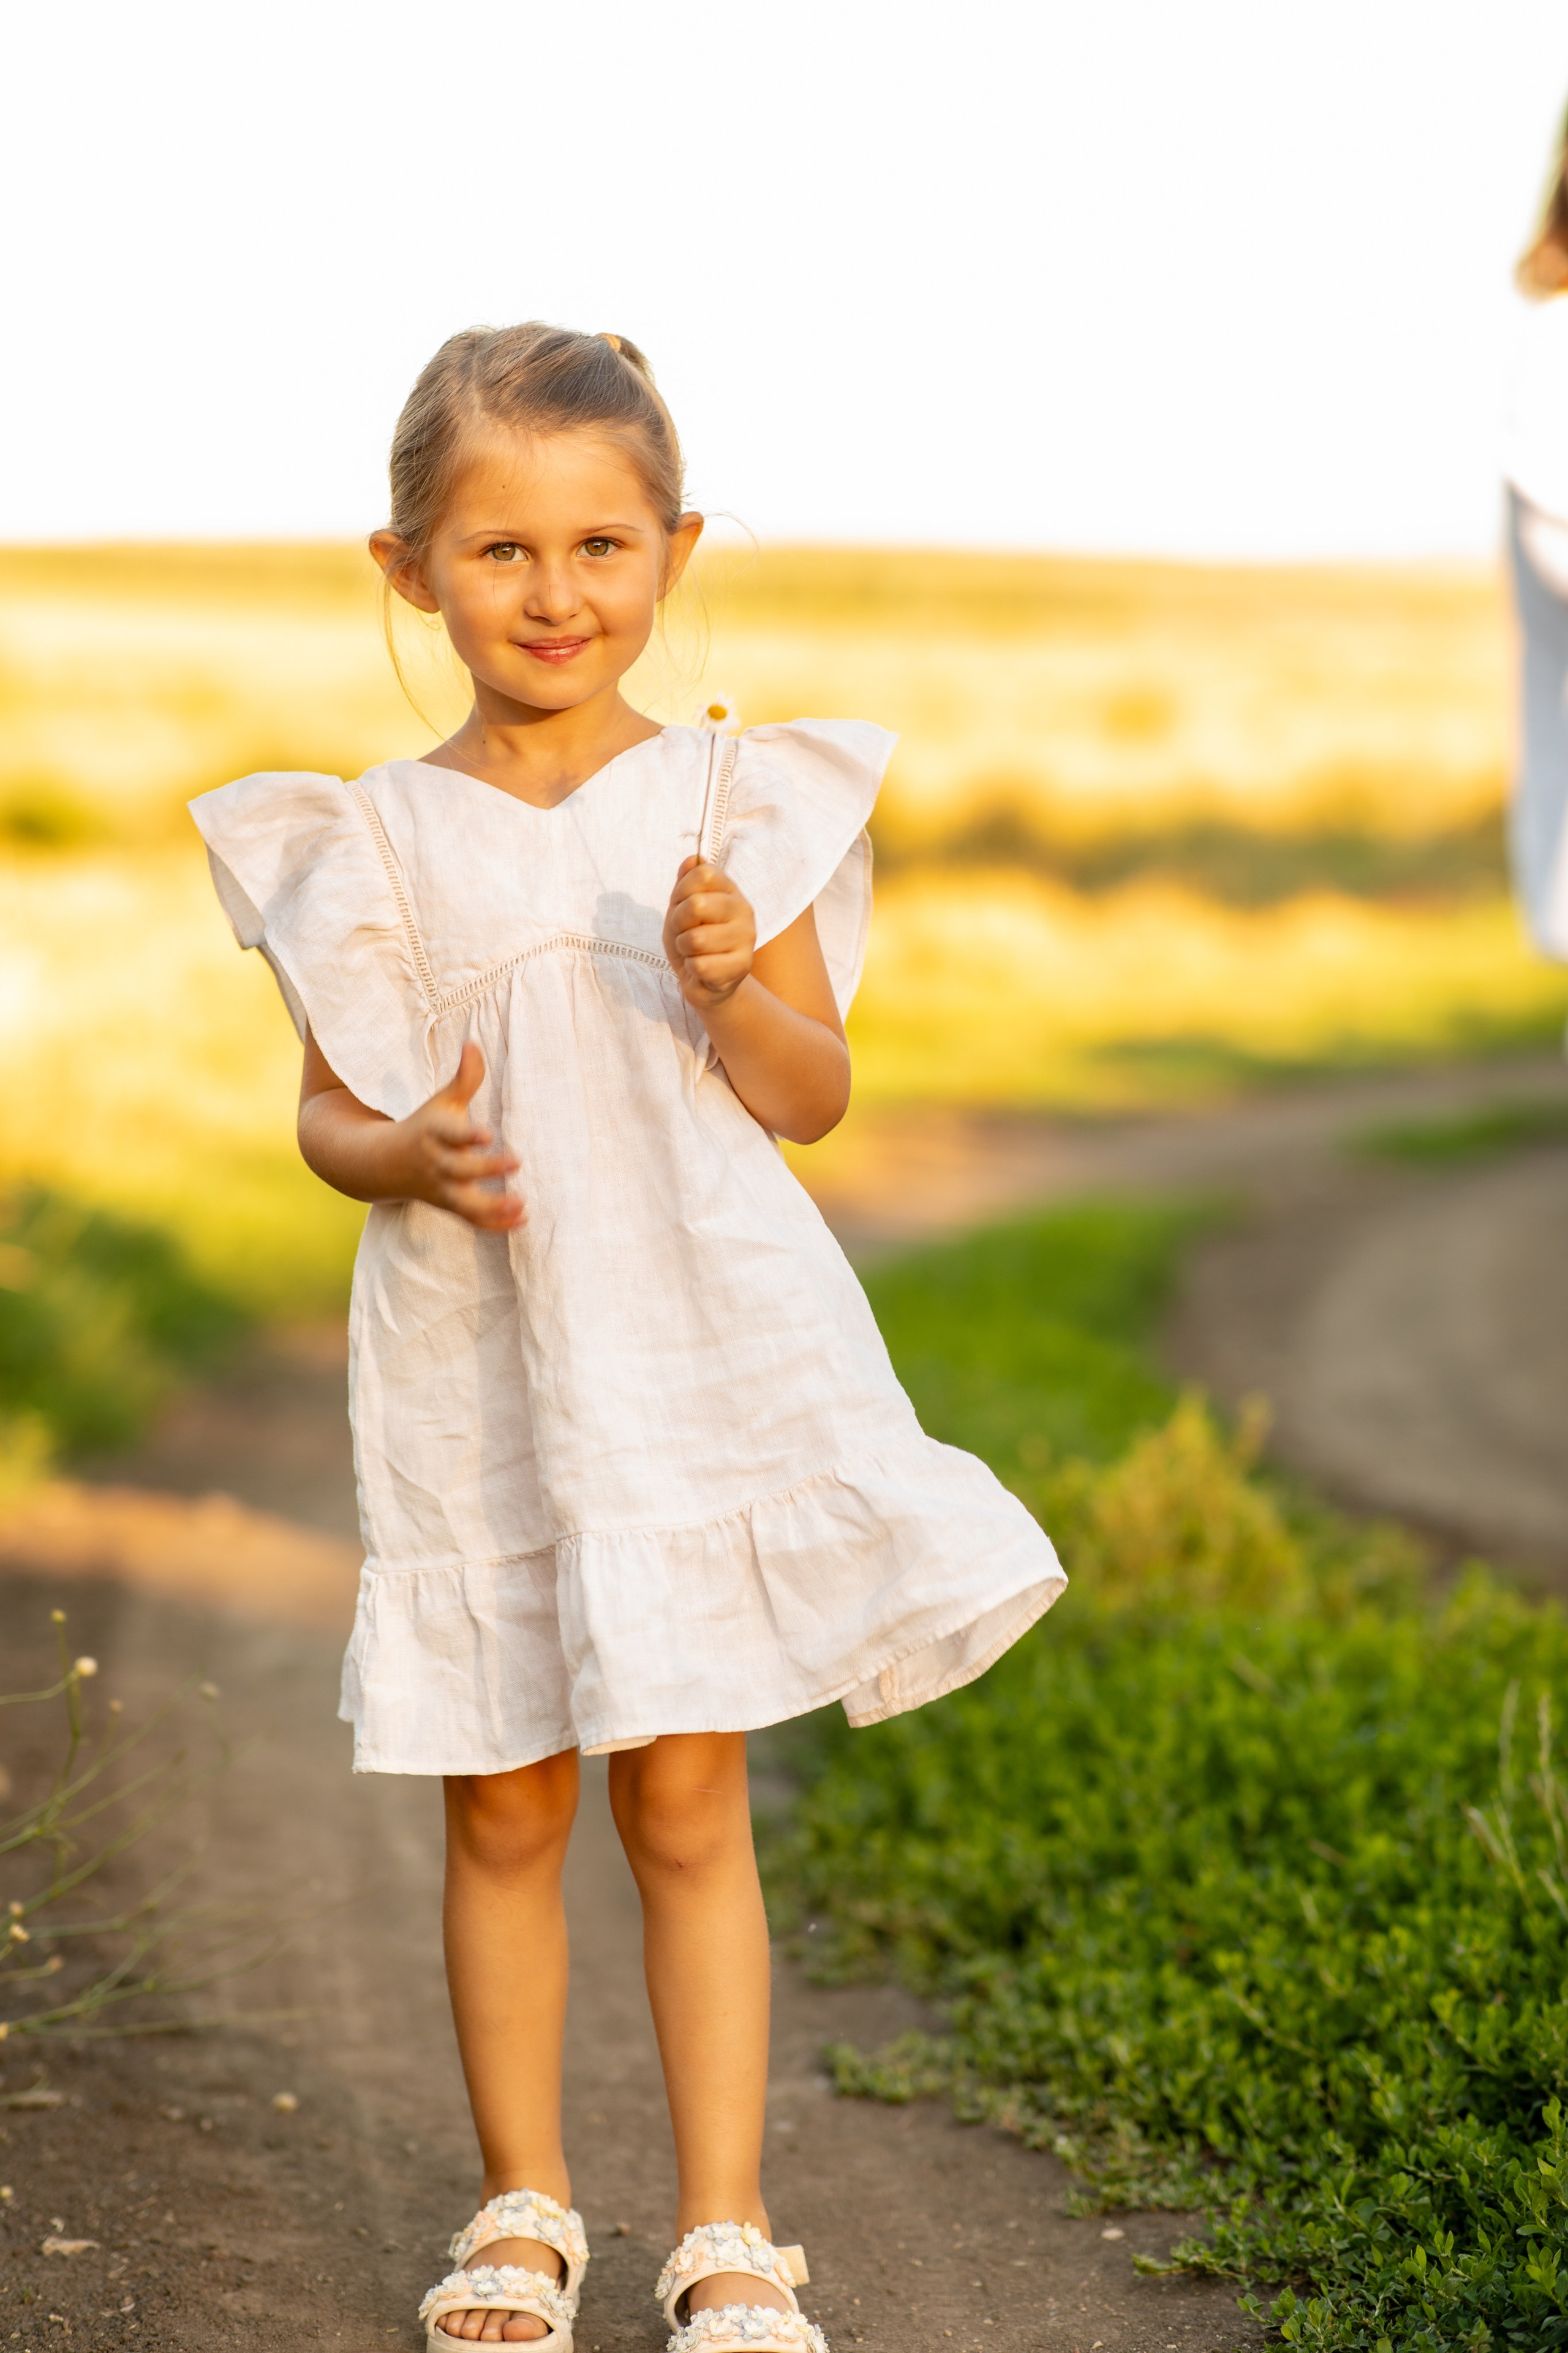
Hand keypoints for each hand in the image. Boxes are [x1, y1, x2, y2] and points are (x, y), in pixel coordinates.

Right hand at [391, 1042, 522, 1230]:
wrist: (383, 1165)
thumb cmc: (424, 1126)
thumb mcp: (441, 1102)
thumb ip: (464, 1078)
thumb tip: (473, 1044)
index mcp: (434, 1135)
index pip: (450, 1135)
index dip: (467, 1135)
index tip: (487, 1134)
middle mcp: (436, 1164)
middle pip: (460, 1170)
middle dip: (487, 1168)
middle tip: (517, 1161)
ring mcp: (442, 1189)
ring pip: (465, 1204)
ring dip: (493, 1207)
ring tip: (522, 1204)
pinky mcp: (450, 1207)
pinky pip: (471, 1221)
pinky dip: (494, 1225)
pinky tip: (522, 1219)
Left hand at [663, 857, 756, 1007]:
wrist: (705, 981)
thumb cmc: (693, 941)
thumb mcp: (681, 908)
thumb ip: (686, 883)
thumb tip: (693, 859)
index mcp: (730, 890)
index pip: (702, 874)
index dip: (681, 891)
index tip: (682, 905)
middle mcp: (744, 910)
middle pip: (696, 904)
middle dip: (678, 923)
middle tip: (686, 933)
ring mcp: (746, 939)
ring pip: (696, 939)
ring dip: (685, 948)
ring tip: (694, 952)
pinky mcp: (742, 966)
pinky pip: (700, 965)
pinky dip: (692, 968)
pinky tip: (702, 968)